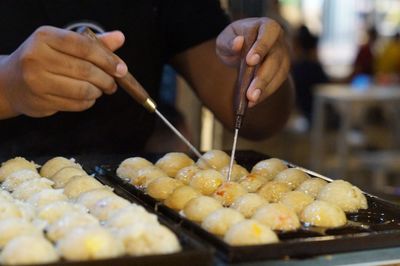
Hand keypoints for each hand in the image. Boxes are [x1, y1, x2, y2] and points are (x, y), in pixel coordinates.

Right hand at [0, 26, 127, 116]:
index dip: (107, 59)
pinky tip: (88, 97)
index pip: (84, 47)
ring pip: (82, 90)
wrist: (12, 82)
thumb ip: (93, 43)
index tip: (122, 69)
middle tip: (113, 83)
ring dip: (98, 92)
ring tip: (101, 89)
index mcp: (45, 37)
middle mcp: (37, 57)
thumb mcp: (63, 45)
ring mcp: (37, 81)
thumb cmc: (44, 59)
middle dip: (106, 79)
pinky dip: (88, 102)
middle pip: (85, 70)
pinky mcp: (41, 101)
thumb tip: (120, 37)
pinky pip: (76, 104)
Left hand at [216, 18, 289, 106]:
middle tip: (250, 93)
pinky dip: (265, 93)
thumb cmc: (233, 41)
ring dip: (265, 88)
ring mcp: (283, 56)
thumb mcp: (225, 39)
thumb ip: (228, 42)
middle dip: (262, 77)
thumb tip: (238, 43)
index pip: (268, 33)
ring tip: (251, 101)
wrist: (239, 49)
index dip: (261, 46)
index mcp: (266, 26)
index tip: (250, 61)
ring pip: (279, 73)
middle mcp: (279, 40)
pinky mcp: (282, 70)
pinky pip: (277, 83)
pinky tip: (253, 102)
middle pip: (275, 58)